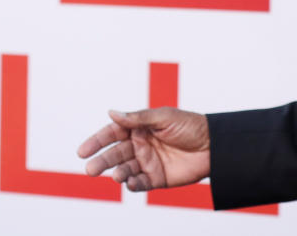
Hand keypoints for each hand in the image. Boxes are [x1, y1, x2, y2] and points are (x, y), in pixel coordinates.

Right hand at [77, 107, 210, 191]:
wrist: (214, 145)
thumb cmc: (189, 125)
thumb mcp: (163, 117)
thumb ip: (137, 118)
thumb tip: (111, 112)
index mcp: (139, 127)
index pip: (113, 133)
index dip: (97, 141)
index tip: (82, 150)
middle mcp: (140, 145)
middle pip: (116, 154)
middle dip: (102, 161)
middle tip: (89, 169)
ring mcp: (148, 162)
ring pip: (126, 169)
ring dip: (118, 173)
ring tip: (117, 175)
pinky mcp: (157, 178)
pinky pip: (140, 183)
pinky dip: (133, 184)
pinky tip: (129, 182)